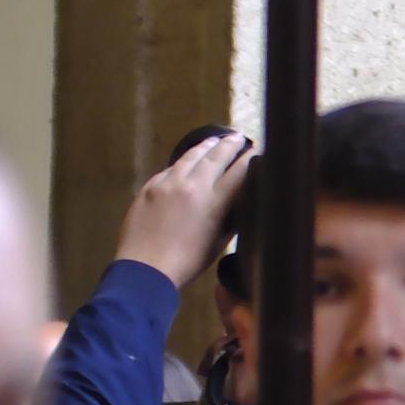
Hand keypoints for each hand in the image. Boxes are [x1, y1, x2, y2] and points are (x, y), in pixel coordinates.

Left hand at [115, 132, 251, 282]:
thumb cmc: (188, 261)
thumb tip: (237, 199)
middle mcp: (190, 185)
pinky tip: (186, 162)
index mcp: (213, 201)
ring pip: (189, 157)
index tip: (258, 151)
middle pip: (214, 157)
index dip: (250, 159)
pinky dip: (182, 163)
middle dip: (229, 145)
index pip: (238, 172)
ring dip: (204, 147)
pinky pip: (169, 169)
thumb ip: (229, 216)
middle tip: (238, 138)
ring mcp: (166, 183)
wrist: (145, 267)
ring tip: (214, 141)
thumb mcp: (219, 240)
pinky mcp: (148, 187)